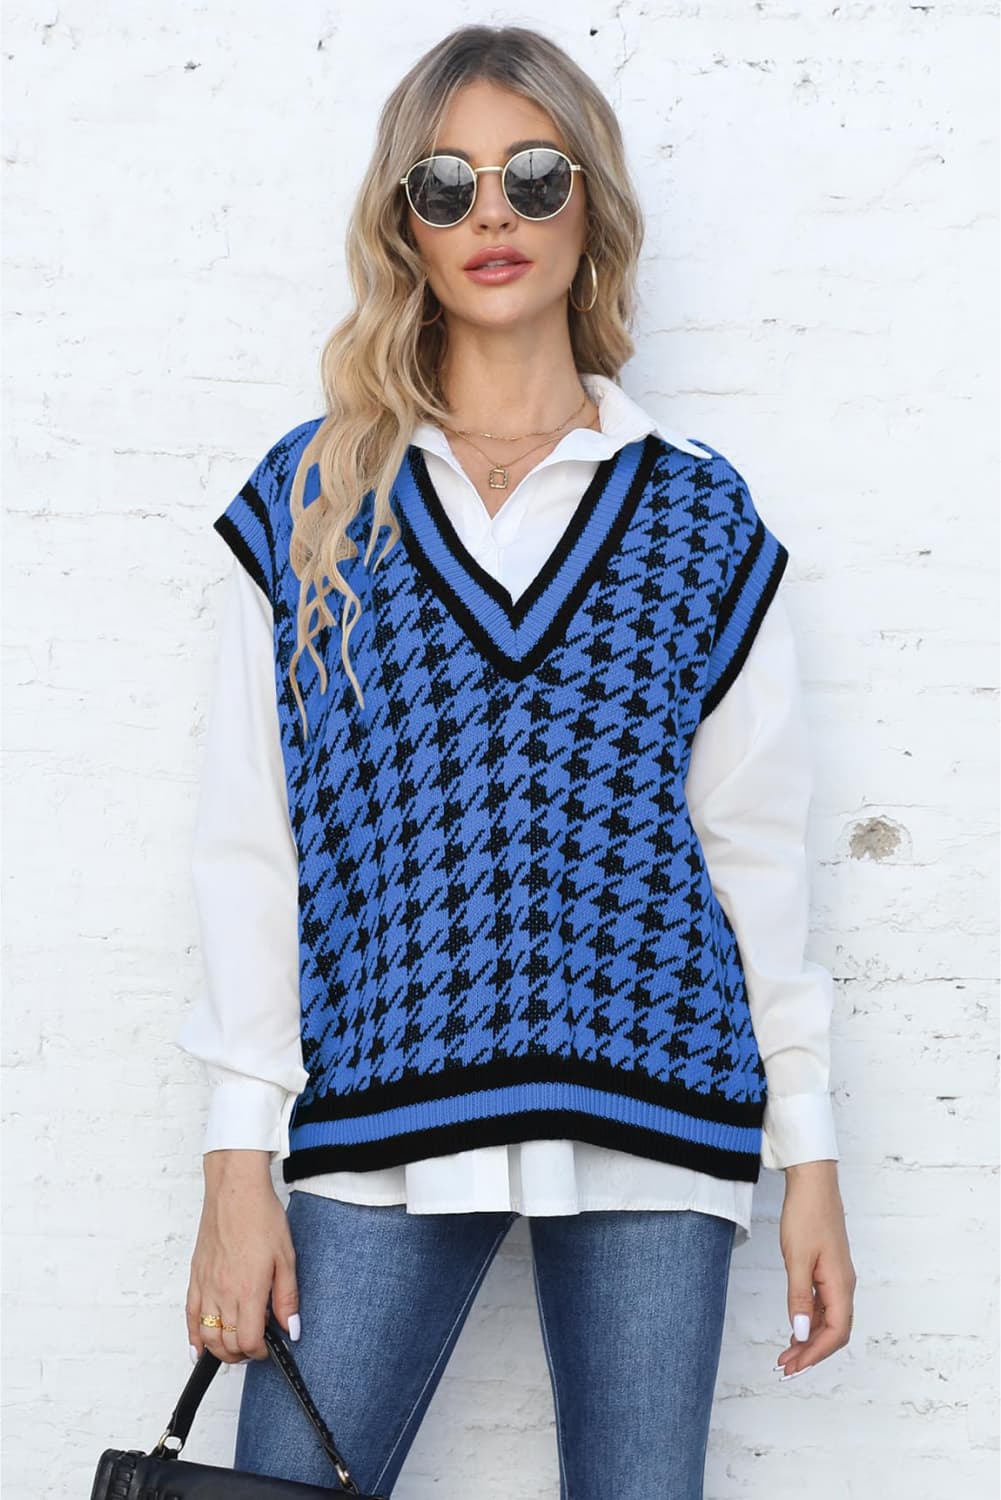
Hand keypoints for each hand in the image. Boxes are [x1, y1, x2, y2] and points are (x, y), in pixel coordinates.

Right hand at [185, 1150, 300, 1365]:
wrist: (235, 1190)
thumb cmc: (261, 1217)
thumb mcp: (286, 1258)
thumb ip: (287, 1298)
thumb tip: (291, 1328)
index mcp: (248, 1291)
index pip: (248, 1342)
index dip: (260, 1352)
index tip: (269, 1347)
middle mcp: (222, 1293)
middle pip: (226, 1344)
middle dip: (242, 1354)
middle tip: (256, 1347)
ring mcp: (206, 1286)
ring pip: (206, 1335)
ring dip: (219, 1350)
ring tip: (234, 1349)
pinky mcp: (195, 1276)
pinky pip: (189, 1316)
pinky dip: (193, 1337)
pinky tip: (198, 1348)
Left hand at [772, 1160, 855, 1380]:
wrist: (813, 1183)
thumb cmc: (806, 1215)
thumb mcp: (797, 1258)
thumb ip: (800, 1297)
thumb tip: (803, 1333)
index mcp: (841, 1285)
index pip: (836, 1332)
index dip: (816, 1354)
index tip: (794, 1365)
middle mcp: (844, 1285)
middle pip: (834, 1331)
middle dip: (812, 1352)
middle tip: (786, 1366)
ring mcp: (837, 1277)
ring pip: (829, 1319)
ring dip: (810, 1339)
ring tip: (787, 1353)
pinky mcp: (828, 1269)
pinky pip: (824, 1305)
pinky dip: (810, 1320)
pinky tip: (796, 1327)